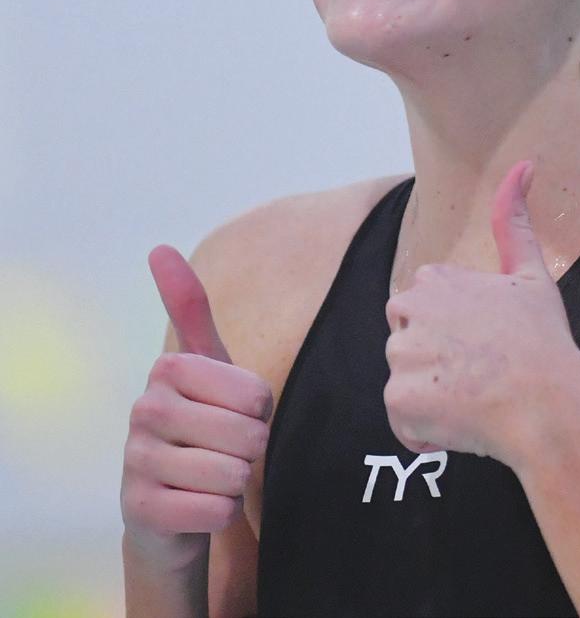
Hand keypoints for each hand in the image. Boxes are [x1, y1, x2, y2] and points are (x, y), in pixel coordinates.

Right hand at [120, 245, 272, 567]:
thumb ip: (190, 308)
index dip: (260, 409)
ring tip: (214, 475)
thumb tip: (159, 248)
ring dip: (236, 481)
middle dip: (252, 448)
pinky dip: (221, 512)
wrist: (172, 503)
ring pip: (232, 474)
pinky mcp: (140, 510)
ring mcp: (136, 461)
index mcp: (169, 369)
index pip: (256, 392)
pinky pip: (215, 511)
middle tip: (227, 448)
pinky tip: (199, 505)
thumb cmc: (202, 423)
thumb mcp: (207, 365)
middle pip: (247, 433)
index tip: (237, 410)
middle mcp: (144, 409)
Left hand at [383, 161, 579, 466]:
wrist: (549, 405)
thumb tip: (523, 164)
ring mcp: (402, 355)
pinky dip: (427, 431)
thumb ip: (514, 221)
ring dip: (431, 397)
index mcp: (436, 280)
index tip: (484, 345)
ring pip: (404, 381)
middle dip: (431, 359)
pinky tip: (463, 424)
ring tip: (475, 399)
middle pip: (404, 341)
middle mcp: (411, 310)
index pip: (421, 309)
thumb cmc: (544, 341)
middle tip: (477, 374)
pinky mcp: (399, 399)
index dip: (452, 332)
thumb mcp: (532, 274)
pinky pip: (403, 421)